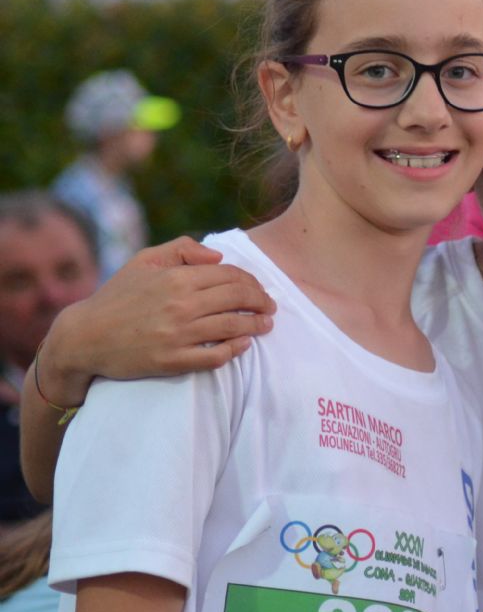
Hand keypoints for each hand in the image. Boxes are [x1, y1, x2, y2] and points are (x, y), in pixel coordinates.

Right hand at [36, 237, 273, 407]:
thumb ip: (182, 249)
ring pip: (232, 327)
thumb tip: (218, 256)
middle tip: (270, 307)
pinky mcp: (172, 361)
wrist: (84, 337)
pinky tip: (243, 346)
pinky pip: (214, 357)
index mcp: (177, 278)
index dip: (252, 282)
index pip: (231, 276)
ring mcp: (177, 335)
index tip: (259, 289)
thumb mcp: (144, 261)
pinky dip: (234, 351)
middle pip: (238, 299)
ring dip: (256, 326)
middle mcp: (180, 305)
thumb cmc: (117, 296)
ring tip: (266, 325)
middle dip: (261, 302)